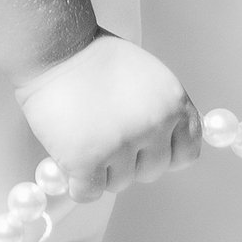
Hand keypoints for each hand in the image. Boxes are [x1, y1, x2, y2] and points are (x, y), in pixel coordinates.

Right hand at [16, 34, 200, 200]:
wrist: (54, 47)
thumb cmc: (93, 55)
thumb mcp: (147, 76)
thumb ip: (159, 109)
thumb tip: (159, 144)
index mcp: (174, 104)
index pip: (187, 153)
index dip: (163, 153)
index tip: (145, 148)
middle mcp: (155, 126)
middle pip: (152, 172)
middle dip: (129, 161)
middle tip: (103, 136)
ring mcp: (122, 145)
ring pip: (119, 184)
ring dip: (101, 170)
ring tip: (82, 138)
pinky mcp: (87, 160)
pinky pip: (89, 193)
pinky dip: (78, 184)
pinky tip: (70, 164)